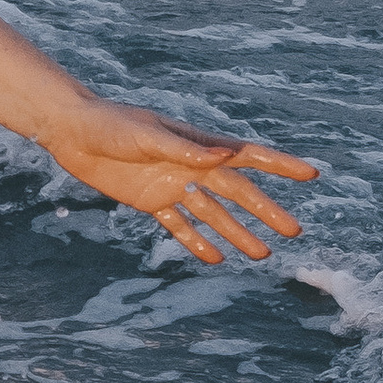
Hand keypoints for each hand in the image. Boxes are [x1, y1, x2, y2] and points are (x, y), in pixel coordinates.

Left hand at [48, 104, 316, 262]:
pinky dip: (196, 241)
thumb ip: (184, 148)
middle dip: (265, 211)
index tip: (311, 174)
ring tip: (261, 254)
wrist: (71, 132)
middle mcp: (190, 166)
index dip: (280, 165)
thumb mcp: (146, 134)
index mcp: (196, 144)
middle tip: (293, 231)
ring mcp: (172, 184)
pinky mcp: (150, 200)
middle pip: (237, 192)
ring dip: (237, 233)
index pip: (247, 155)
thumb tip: (226, 156)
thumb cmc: (109, 124)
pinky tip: (215, 258)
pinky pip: (179, 225)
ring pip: (212, 214)